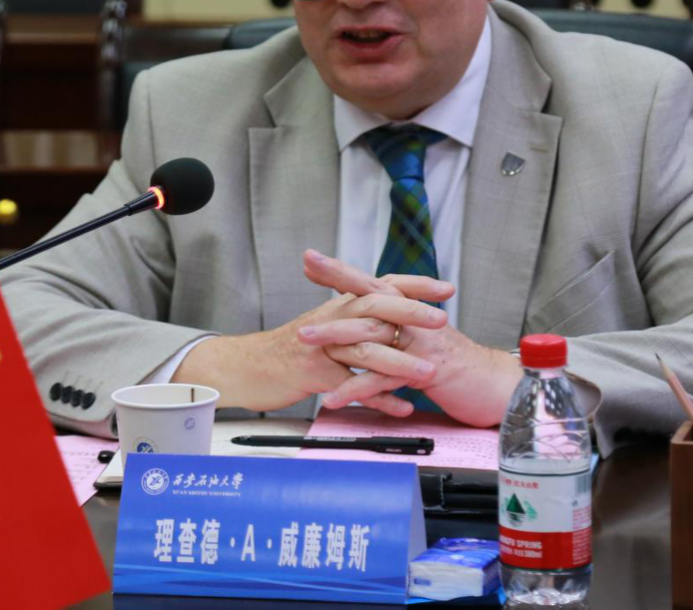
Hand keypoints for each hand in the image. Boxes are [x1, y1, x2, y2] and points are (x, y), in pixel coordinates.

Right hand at [172, 272, 447, 414]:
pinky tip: (401, 407)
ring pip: (366, 350)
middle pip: (375, 308)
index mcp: (340, 305)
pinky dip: (378, 399)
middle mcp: (333, 319)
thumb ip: (358, 318)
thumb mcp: (326, 326)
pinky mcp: (314, 374)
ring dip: (400, 362)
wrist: (246, 367)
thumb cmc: (290, 349)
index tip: (446, 288)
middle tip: (443, 321)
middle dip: (411, 314)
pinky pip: (351, 387)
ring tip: (428, 372)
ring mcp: (323, 347)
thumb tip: (392, 317)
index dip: (414, 285)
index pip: (382, 284)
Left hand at [299, 251, 521, 425]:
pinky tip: (333, 397)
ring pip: (371, 333)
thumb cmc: (457, 364)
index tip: (311, 259)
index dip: (341, 271)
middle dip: (334, 283)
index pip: (371, 283)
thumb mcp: (424, 338)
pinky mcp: (423, 370)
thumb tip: (368, 321)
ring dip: (334, 337)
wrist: (494, 385)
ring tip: (304, 341)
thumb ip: (398, 327)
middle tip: (305, 267)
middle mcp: (414, 318)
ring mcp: (419, 341)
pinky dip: (356, 389)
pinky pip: (382, 379)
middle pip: (369, 294)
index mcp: (411, 309)